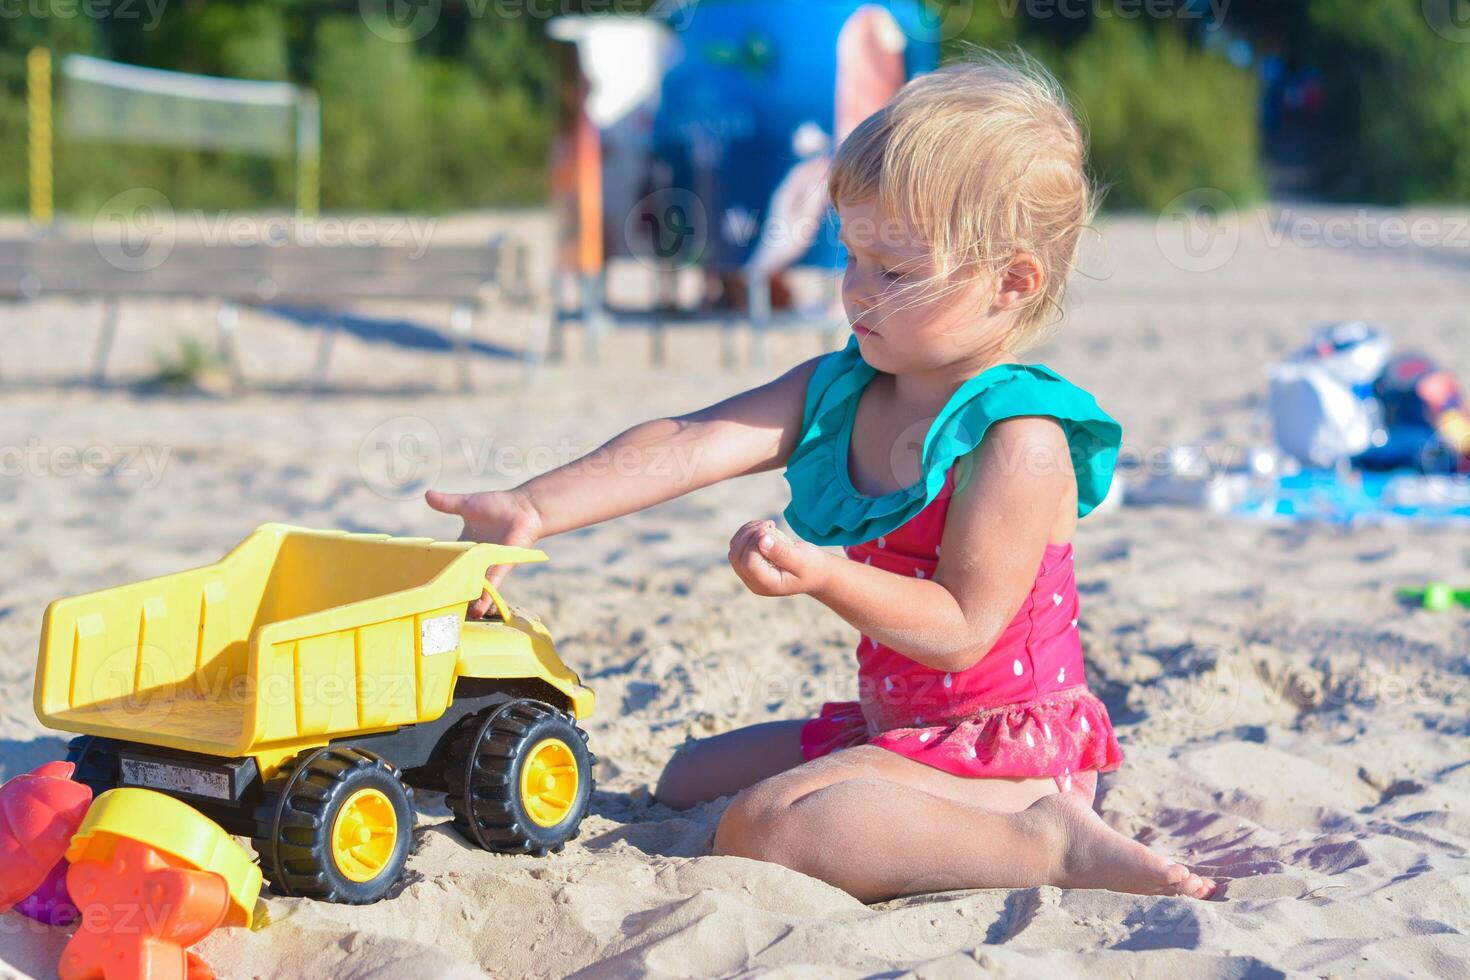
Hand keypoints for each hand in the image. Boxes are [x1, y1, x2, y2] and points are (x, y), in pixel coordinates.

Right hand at [426, 488, 543, 616]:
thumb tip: (426, 495)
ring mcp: (489, 564)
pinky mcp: (502, 564)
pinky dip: (486, 594)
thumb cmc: (498, 505)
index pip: (449, 562)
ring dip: (469, 601)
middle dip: (452, 594)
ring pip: (476, 586)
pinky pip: (493, 582)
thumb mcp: (467, 504)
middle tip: (437, 610)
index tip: (424, 587)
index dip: (438, 573)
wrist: (524, 507)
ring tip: (459, 617)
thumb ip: (447, 503)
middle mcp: (476, 559)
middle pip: (461, 578)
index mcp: (466, 547)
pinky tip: (478, 608)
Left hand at [727, 519, 831, 597]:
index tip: (769, 529)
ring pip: (734, 549)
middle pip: (737, 556)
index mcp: (767, 585)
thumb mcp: (802, 559)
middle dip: (748, 535)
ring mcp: (749, 573)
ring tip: (766, 525)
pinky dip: (746, 532)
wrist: (815, 572)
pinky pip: (737, 545)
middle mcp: (754, 582)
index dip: (754, 543)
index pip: (749, 563)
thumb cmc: (812, 566)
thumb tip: (761, 540)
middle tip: (768, 524)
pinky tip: (762, 527)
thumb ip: (782, 552)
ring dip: (746, 532)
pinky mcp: (749, 563)